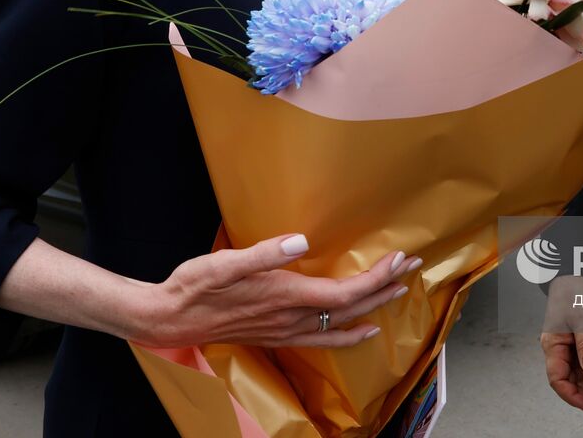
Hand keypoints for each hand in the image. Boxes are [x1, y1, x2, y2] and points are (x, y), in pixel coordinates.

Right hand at [132, 234, 419, 348]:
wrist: (169, 318)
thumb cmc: (195, 286)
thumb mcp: (225, 262)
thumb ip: (264, 253)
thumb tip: (299, 242)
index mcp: (285, 296)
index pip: (343, 292)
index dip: (375, 277)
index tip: (398, 259)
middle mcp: (290, 318)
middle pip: (350, 308)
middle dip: (385, 287)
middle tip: (412, 266)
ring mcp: (285, 330)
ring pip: (342, 325)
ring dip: (374, 307)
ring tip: (400, 292)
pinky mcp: (277, 334)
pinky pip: (324, 340)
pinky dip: (349, 335)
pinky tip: (363, 331)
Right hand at [540, 275, 582, 416]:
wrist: (574, 273)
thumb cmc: (573, 291)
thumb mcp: (582, 318)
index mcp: (552, 344)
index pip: (558, 379)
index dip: (572, 395)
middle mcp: (556, 349)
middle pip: (566, 381)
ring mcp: (565, 347)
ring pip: (573, 376)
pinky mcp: (573, 342)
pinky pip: (579, 366)